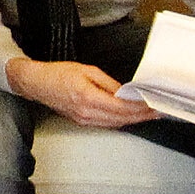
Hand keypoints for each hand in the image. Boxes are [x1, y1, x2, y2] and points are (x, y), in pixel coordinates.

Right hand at [9, 57, 157, 128]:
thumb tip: (125, 92)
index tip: (152, 104)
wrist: (37, 83)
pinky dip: (121, 120)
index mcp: (88, 97)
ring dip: (133, 120)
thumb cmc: (57, 73)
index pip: (122, 107)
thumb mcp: (87, 70)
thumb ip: (108, 83)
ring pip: (115, 123)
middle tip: (157, 111)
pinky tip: (129, 116)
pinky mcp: (82, 121)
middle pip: (121, 118)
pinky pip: (106, 124)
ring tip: (147, 114)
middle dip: (141, 116)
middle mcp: (87, 112)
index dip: (140, 107)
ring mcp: (84, 119)